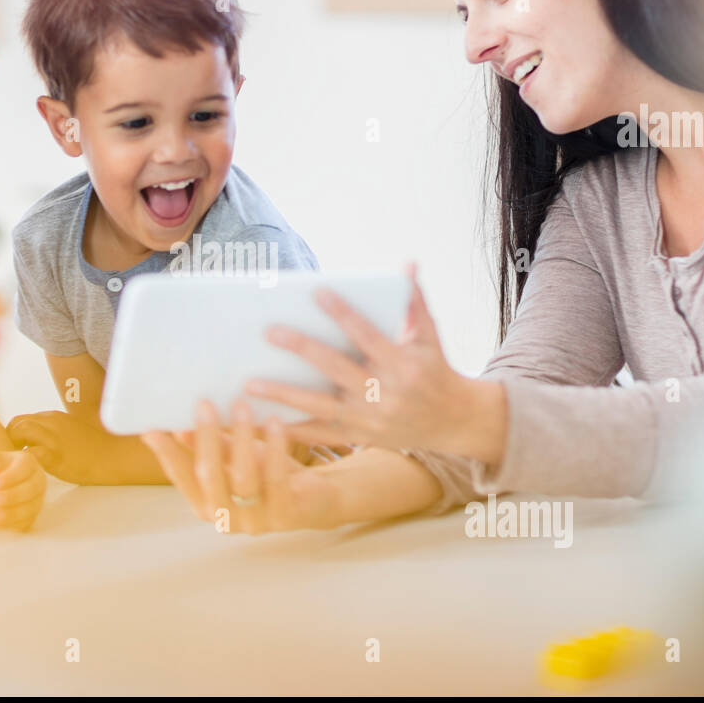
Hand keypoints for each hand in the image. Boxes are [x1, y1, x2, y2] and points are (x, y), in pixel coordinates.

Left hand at [0, 447, 46, 529]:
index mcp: (27, 462)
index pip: (25, 467)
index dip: (11, 476)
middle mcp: (37, 479)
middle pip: (33, 488)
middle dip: (14, 496)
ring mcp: (36, 499)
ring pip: (31, 508)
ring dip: (12, 514)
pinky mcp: (30, 516)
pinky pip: (26, 522)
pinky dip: (12, 524)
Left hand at [8, 410, 161, 483]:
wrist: (113, 456)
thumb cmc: (95, 449)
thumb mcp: (72, 430)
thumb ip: (54, 431)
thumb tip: (38, 440)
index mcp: (54, 416)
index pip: (23, 419)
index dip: (16, 434)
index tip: (18, 448)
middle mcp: (51, 422)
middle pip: (16, 423)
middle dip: (10, 438)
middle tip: (14, 456)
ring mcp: (53, 437)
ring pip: (19, 432)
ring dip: (15, 447)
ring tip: (20, 463)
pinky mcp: (55, 454)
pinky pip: (30, 453)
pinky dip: (25, 461)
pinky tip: (31, 470)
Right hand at [142, 400, 342, 533]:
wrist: (318, 496)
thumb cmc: (269, 472)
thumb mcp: (236, 456)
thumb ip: (210, 445)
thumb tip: (177, 424)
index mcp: (207, 505)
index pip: (181, 478)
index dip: (167, 454)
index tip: (153, 428)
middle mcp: (227, 518)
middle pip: (209, 478)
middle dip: (205, 439)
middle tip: (204, 404)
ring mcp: (257, 521)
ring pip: (242, 479)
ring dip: (240, 438)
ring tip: (240, 405)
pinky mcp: (287, 515)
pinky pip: (277, 479)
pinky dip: (274, 448)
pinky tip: (275, 422)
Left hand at [246, 264, 467, 451]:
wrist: (455, 422)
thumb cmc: (435, 370)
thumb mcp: (431, 336)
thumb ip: (415, 302)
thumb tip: (407, 264)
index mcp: (402, 364)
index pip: (367, 334)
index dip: (343, 312)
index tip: (316, 292)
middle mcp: (385, 393)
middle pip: (336, 368)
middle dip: (302, 349)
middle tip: (268, 332)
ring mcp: (370, 420)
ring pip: (319, 407)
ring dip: (282, 396)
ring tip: (248, 384)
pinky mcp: (359, 438)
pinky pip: (319, 435)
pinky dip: (290, 430)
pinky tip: (260, 421)